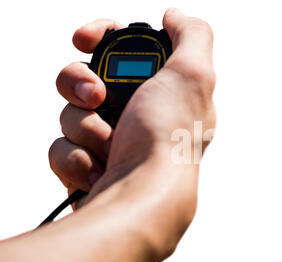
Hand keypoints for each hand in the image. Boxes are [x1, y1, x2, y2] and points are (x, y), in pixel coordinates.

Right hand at [49, 9, 215, 205]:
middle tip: (95, 98)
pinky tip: (99, 170)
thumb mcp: (194, 74)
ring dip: (84, 128)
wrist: (143, 198)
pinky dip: (77, 158)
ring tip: (108, 146)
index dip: (98, 38)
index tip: (83, 39)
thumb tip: (173, 18)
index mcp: (163, 92)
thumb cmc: (167, 139)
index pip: (121, 52)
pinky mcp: (90, 168)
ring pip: (70, 114)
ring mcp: (113, 143)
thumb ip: (191, 35)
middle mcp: (138, 116)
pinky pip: (62, 148)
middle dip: (80, 85)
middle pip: (85, 78)